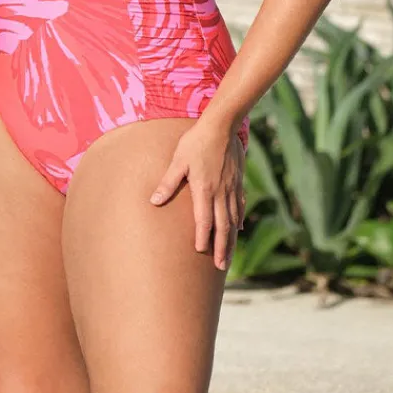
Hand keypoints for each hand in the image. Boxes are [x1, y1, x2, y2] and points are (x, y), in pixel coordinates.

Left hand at [149, 121, 245, 270]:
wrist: (222, 126)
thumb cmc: (196, 141)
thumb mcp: (178, 160)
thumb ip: (168, 182)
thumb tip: (154, 201)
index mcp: (204, 189)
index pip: (204, 220)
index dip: (203, 237)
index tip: (200, 252)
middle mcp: (221, 192)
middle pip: (222, 226)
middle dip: (221, 248)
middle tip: (220, 267)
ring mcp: (231, 188)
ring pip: (233, 219)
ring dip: (231, 239)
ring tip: (228, 256)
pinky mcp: (238, 181)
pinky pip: (239, 205)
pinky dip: (239, 219)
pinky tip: (238, 228)